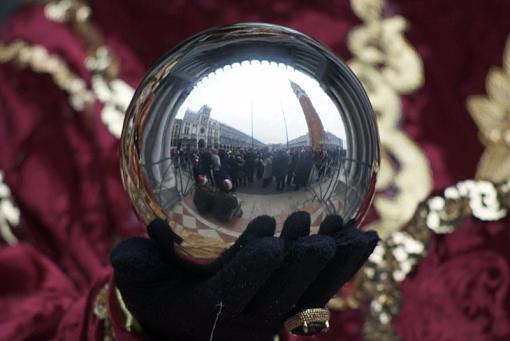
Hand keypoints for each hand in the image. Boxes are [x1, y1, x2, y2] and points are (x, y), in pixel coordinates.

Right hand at [111, 212, 378, 340]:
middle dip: (301, 264)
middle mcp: (248, 319)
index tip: (267, 233)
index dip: (252, 266)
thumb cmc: (160, 290)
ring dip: (335, 266)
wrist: (184, 319)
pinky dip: (347, 266)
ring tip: (358, 234)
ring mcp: (275, 315)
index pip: (234, 290)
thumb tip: (125, 252)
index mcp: (208, 310)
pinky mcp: (293, 307)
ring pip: (311, 294)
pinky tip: (366, 237)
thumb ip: (134, 265)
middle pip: (281, 294)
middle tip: (319, 231)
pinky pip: (325, 290)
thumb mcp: (139, 277)